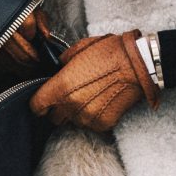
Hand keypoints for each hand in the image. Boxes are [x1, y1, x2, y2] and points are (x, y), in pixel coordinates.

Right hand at [0, 0, 53, 68]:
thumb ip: (36, 14)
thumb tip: (46, 36)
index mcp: (8, 2)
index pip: (27, 29)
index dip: (35, 41)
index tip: (39, 48)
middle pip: (16, 48)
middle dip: (29, 60)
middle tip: (35, 64)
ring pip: (0, 57)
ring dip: (14, 65)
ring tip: (23, 67)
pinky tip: (5, 62)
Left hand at [30, 31, 160, 132]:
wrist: (138, 64)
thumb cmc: (109, 53)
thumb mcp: (78, 49)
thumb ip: (62, 64)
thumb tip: (57, 70)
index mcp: (62, 87)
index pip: (36, 107)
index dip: (39, 103)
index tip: (44, 100)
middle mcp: (72, 105)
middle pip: (53, 118)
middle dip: (57, 109)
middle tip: (68, 98)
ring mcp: (88, 117)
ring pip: (72, 122)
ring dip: (76, 113)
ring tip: (89, 97)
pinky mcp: (104, 124)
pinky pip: (90, 125)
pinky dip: (93, 117)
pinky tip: (101, 103)